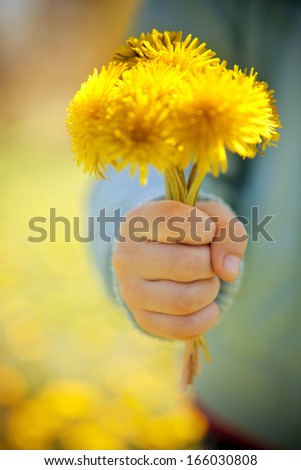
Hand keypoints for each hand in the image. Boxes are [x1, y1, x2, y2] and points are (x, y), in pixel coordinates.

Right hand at [112, 200, 247, 339]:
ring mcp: (130, 291)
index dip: (204, 227)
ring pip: (186, 300)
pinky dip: (207, 316)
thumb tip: (227, 270)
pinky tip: (205, 304)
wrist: (158, 258)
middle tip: (206, 261)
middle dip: (210, 264)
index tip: (205, 231)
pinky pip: (185, 328)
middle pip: (187, 265)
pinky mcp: (142, 319)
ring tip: (203, 280)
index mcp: (137, 222)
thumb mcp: (209, 217)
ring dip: (209, 290)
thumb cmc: (186, 232)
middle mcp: (127, 256)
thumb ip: (227, 230)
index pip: (174, 220)